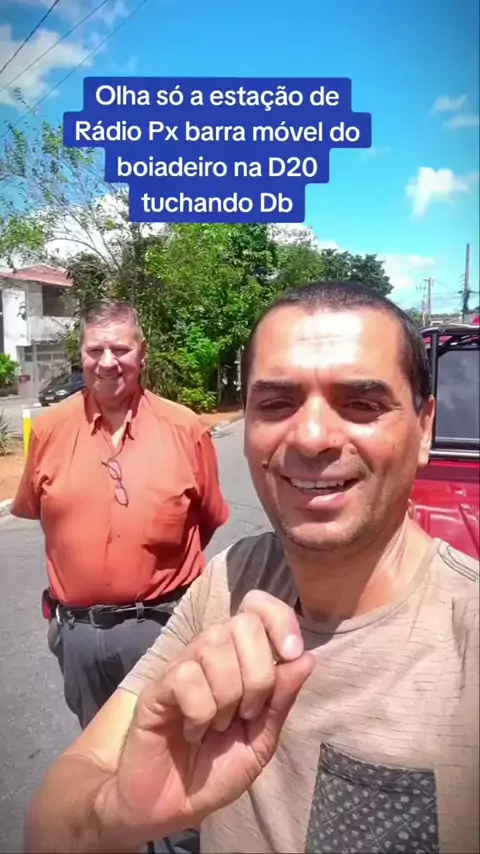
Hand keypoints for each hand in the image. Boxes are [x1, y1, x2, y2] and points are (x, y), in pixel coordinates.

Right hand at [98, 591, 313, 844]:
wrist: (169, 807)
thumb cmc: (215, 770)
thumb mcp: (261, 739)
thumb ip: (281, 700)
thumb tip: (307, 657)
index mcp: (238, 659)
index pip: (257, 606)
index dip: (279, 619)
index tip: (292, 653)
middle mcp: (209, 654)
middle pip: (243, 624)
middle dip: (259, 674)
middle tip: (247, 713)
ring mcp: (181, 667)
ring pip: (215, 644)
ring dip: (228, 695)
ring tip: (218, 725)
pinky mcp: (156, 688)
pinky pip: (186, 677)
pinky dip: (200, 711)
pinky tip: (193, 730)